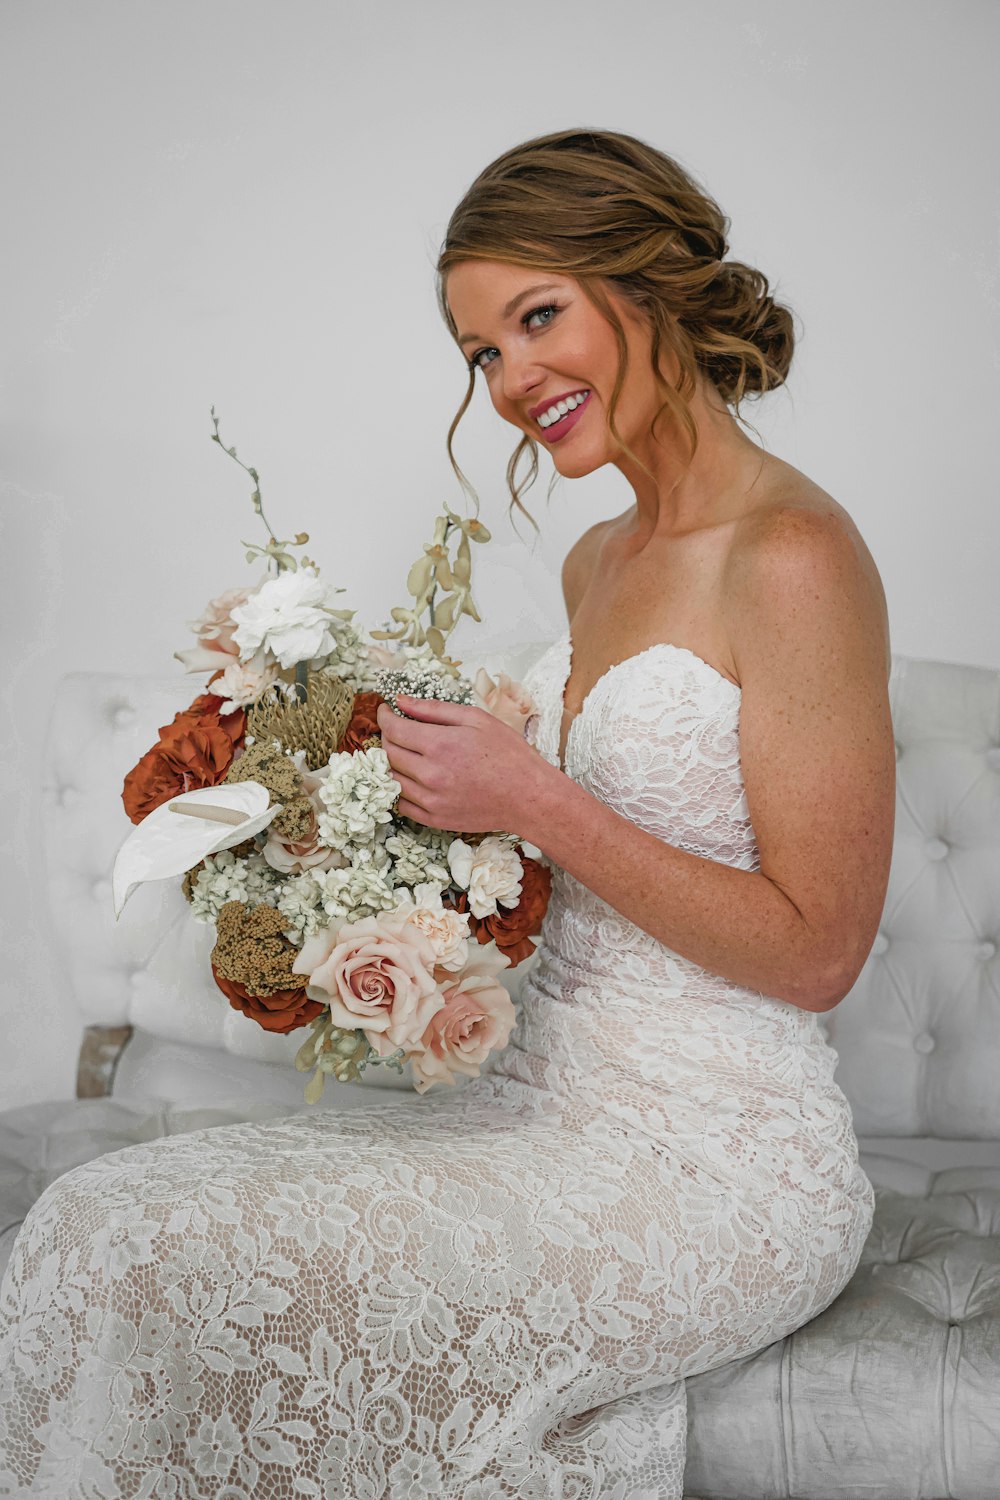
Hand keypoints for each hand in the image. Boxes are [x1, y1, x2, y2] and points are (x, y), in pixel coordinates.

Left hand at [375, 694, 544, 833]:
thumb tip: (401, 701)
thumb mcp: (476, 719)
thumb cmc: (509, 754)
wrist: (529, 797)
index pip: (394, 729)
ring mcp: (431, 800)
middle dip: (386, 736)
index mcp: (440, 745)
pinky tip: (412, 777)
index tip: (386, 710)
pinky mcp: (435, 819)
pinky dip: (400, 788)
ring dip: (391, 762)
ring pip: (391, 779)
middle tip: (396, 728)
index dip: (384, 716)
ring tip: (403, 751)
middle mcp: (431, 774)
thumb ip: (434, 709)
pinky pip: (402, 804)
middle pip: (388, 753)